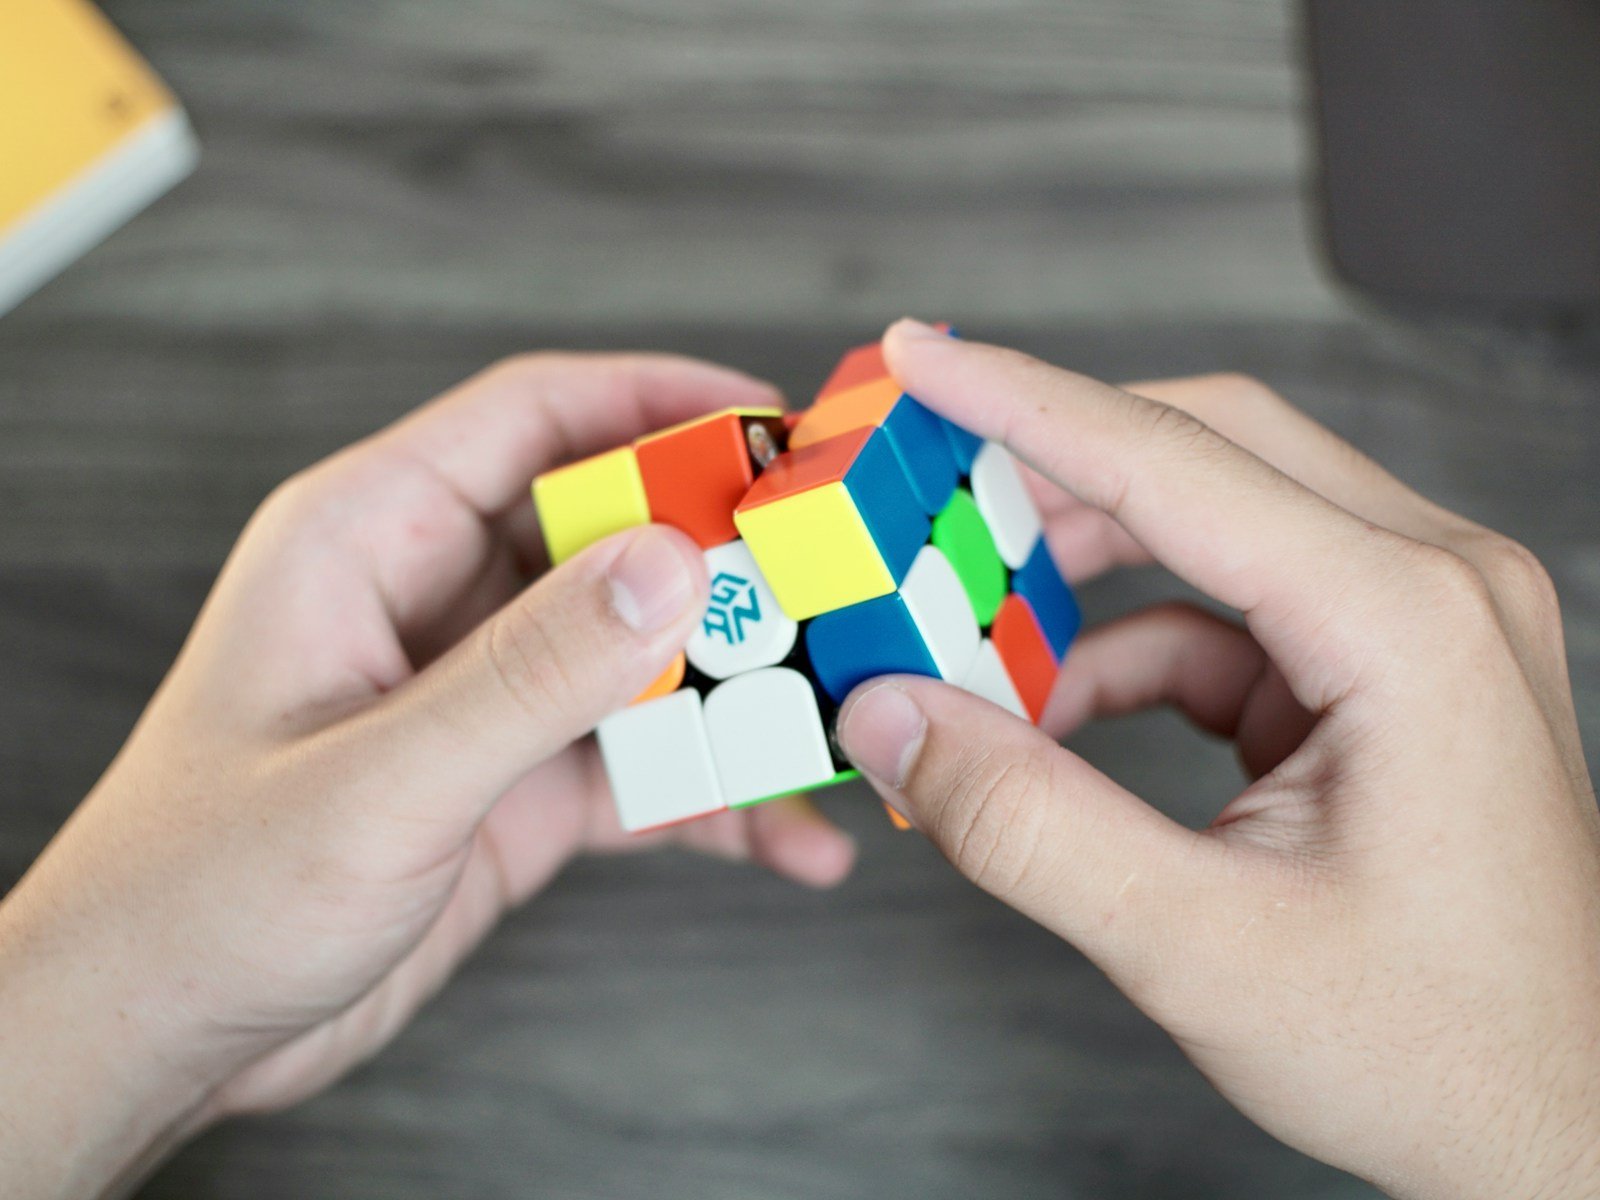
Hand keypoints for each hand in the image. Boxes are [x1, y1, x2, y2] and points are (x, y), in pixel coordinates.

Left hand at [0, 354, 855, 1198]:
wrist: (163, 1036)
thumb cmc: (205, 893)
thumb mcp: (382, 778)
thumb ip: (529, 672)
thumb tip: (668, 563)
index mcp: (369, 538)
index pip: (535, 417)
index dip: (659, 400)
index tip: (771, 421)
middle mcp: (436, 600)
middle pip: (611, 530)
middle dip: (725, 555)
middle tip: (831, 581)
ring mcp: (484, 694)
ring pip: (641, 651)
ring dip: (735, 687)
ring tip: (833, 718)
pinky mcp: (516, 782)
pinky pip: (640, 763)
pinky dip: (713, 794)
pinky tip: (786, 837)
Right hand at [838, 320, 1599, 1199]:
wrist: (1562, 1125)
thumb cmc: (1439, 1047)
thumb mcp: (1202, 945)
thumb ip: (1026, 823)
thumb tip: (891, 719)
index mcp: (1405, 622)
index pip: (1176, 462)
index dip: (1025, 402)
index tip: (922, 356)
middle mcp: (1430, 587)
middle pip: (1204, 453)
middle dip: (1050, 465)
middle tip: (925, 479)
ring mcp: (1415, 624)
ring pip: (1211, 529)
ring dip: (1081, 569)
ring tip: (965, 627)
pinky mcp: (1383, 672)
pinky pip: (1228, 617)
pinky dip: (1128, 650)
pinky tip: (1051, 715)